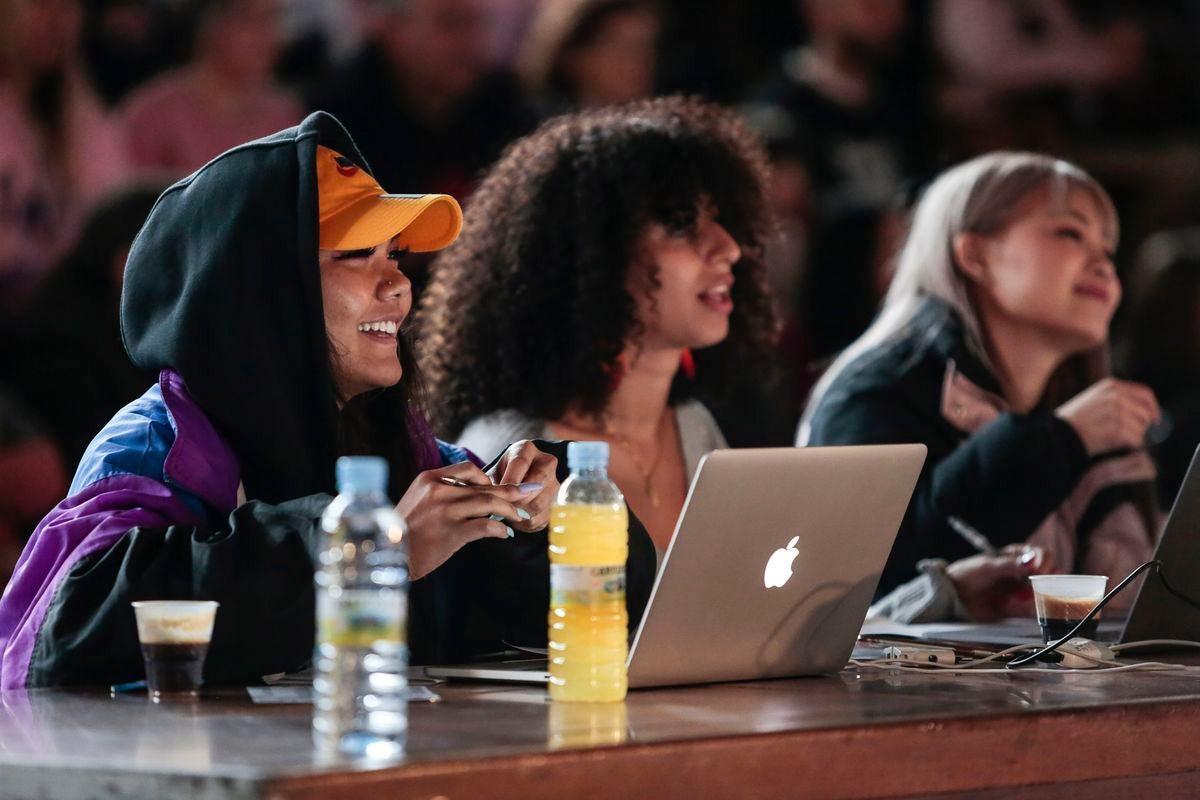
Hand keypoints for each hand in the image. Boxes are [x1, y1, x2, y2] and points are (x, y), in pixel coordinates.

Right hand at [396, 461, 540, 579]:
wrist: (386, 555)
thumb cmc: (403, 531)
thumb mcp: (418, 501)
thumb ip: (443, 493)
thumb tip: (476, 495)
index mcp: (429, 479)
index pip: (469, 469)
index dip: (489, 478)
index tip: (499, 488)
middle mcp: (438, 491)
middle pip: (484, 487)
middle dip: (511, 492)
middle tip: (530, 493)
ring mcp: (444, 512)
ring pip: (489, 503)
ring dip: (510, 509)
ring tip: (521, 516)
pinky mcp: (450, 534)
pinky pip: (484, 527)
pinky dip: (499, 530)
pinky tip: (505, 534)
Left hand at [487, 440, 559, 531]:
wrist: (518, 480)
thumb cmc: (502, 475)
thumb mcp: (493, 474)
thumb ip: (491, 484)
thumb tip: (492, 500)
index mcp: (526, 449)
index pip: (521, 464)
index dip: (509, 482)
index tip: (498, 495)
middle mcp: (546, 462)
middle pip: (536, 485)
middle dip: (516, 501)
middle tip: (502, 510)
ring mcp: (555, 481)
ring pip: (540, 503)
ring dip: (521, 514)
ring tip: (507, 516)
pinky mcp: (557, 501)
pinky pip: (543, 517)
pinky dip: (528, 523)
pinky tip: (517, 521)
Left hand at [946, 545, 1049, 621]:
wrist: (952, 597)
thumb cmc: (966, 574)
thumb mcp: (986, 566)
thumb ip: (1009, 565)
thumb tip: (1032, 562)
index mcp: (1017, 556)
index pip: (1043, 555)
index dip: (1045, 561)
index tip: (1038, 570)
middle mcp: (1024, 573)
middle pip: (1051, 576)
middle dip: (1045, 582)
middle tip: (1032, 588)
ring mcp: (1023, 591)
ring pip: (1044, 595)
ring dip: (1033, 598)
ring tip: (1014, 600)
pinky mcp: (1018, 608)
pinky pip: (1032, 611)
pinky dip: (1024, 610)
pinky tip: (1007, 607)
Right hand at [1055, 378, 1159, 455]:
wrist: (1059, 434)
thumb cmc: (1075, 421)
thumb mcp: (1094, 399)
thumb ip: (1117, 398)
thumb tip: (1146, 410)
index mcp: (1110, 385)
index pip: (1144, 394)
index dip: (1153, 408)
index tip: (1155, 419)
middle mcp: (1116, 395)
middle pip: (1145, 413)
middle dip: (1140, 426)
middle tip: (1126, 435)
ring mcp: (1117, 411)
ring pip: (1142, 428)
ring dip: (1132, 437)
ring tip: (1113, 439)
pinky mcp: (1117, 428)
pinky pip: (1136, 440)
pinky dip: (1128, 446)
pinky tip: (1113, 445)